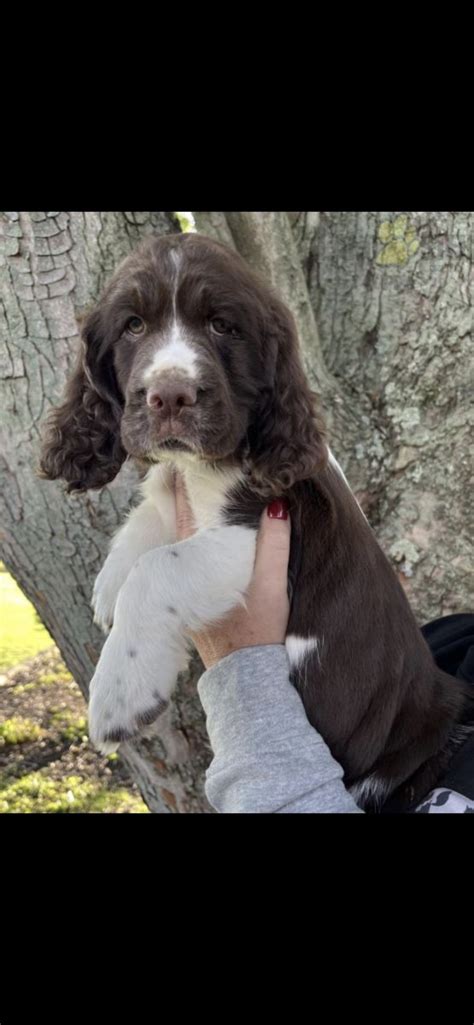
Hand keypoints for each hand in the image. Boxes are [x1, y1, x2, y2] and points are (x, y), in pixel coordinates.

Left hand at [174, 471, 290, 668]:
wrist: (244, 677)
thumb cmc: (259, 630)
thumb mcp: (273, 584)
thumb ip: (275, 543)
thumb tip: (276, 504)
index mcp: (196, 557)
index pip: (181, 504)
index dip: (183, 478)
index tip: (186, 455)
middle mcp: (178, 568)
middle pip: (172, 517)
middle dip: (179, 490)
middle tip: (184, 460)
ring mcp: (177, 586)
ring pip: (175, 538)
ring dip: (183, 513)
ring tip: (187, 484)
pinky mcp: (184, 600)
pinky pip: (180, 558)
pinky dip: (187, 538)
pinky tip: (196, 531)